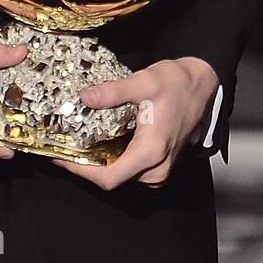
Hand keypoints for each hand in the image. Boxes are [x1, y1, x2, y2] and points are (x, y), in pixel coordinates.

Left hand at [50, 57, 219, 189]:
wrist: (201, 85)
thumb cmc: (177, 83)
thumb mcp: (144, 81)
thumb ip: (113, 91)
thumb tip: (84, 97)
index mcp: (151, 151)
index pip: (109, 177)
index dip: (81, 172)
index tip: (60, 158)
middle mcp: (157, 168)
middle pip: (112, 180)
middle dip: (85, 167)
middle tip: (63, 147)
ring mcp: (160, 168)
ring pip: (121, 177)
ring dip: (98, 164)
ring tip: (76, 145)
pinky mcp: (160, 163)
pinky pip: (131, 171)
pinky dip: (112, 161)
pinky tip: (99, 144)